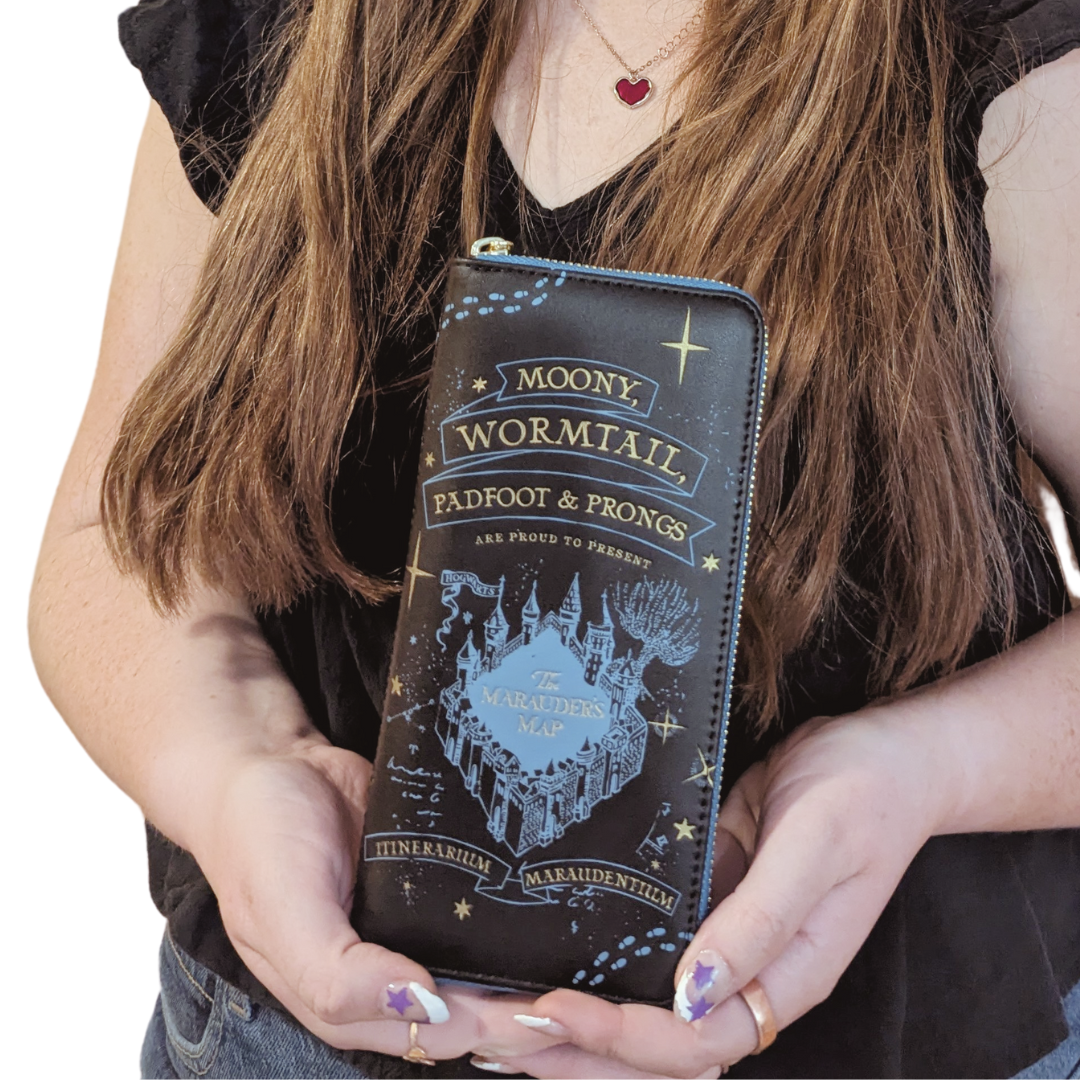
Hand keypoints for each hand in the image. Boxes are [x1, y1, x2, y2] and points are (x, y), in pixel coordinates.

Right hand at [188, 738, 570, 1059]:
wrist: (266, 761)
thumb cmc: (258, 842)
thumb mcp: (282, 914)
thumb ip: (337, 975)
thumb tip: (422, 1006)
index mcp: (351, 1003)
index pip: (443, 1034)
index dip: (499, 1028)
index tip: (554, 1011)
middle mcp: (391, 973)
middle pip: (477, 1009)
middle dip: (533, 1012)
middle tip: (593, 993)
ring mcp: (415, 927)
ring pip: (486, 967)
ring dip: (534, 973)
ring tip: (596, 965)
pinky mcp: (434, 881)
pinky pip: (480, 908)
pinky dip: (517, 917)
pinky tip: (561, 909)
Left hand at [474, 709, 947, 1076]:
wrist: (885, 759)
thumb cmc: (863, 795)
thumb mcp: (816, 845)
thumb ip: (761, 919)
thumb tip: (694, 992)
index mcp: (786, 977)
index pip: (696, 1042)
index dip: (623, 1038)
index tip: (553, 1006)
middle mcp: (750, 978)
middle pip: (659, 1051)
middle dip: (576, 1052)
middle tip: (495, 1035)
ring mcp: (724, 948)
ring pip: (646, 1016)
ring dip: (576, 1028)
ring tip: (499, 1021)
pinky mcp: (703, 910)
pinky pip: (645, 960)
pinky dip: (595, 976)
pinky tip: (541, 968)